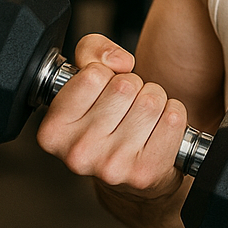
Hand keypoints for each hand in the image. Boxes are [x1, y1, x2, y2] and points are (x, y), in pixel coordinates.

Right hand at [35, 34, 188, 200]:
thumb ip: (92, 50)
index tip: (103, 94)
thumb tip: (119, 61)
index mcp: (54, 130)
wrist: (131, 177)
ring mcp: (111, 166)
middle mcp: (78, 152)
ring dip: (155, 102)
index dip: (106, 75)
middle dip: (134, 88)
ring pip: (152, 100)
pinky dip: (174, 116)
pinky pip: (174, 117)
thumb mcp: (88, 78)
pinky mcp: (145, 172)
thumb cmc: (109, 124)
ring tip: (142, 121)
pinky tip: (158, 132)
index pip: (93, 74)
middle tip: (126, 109)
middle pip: (126, 85)